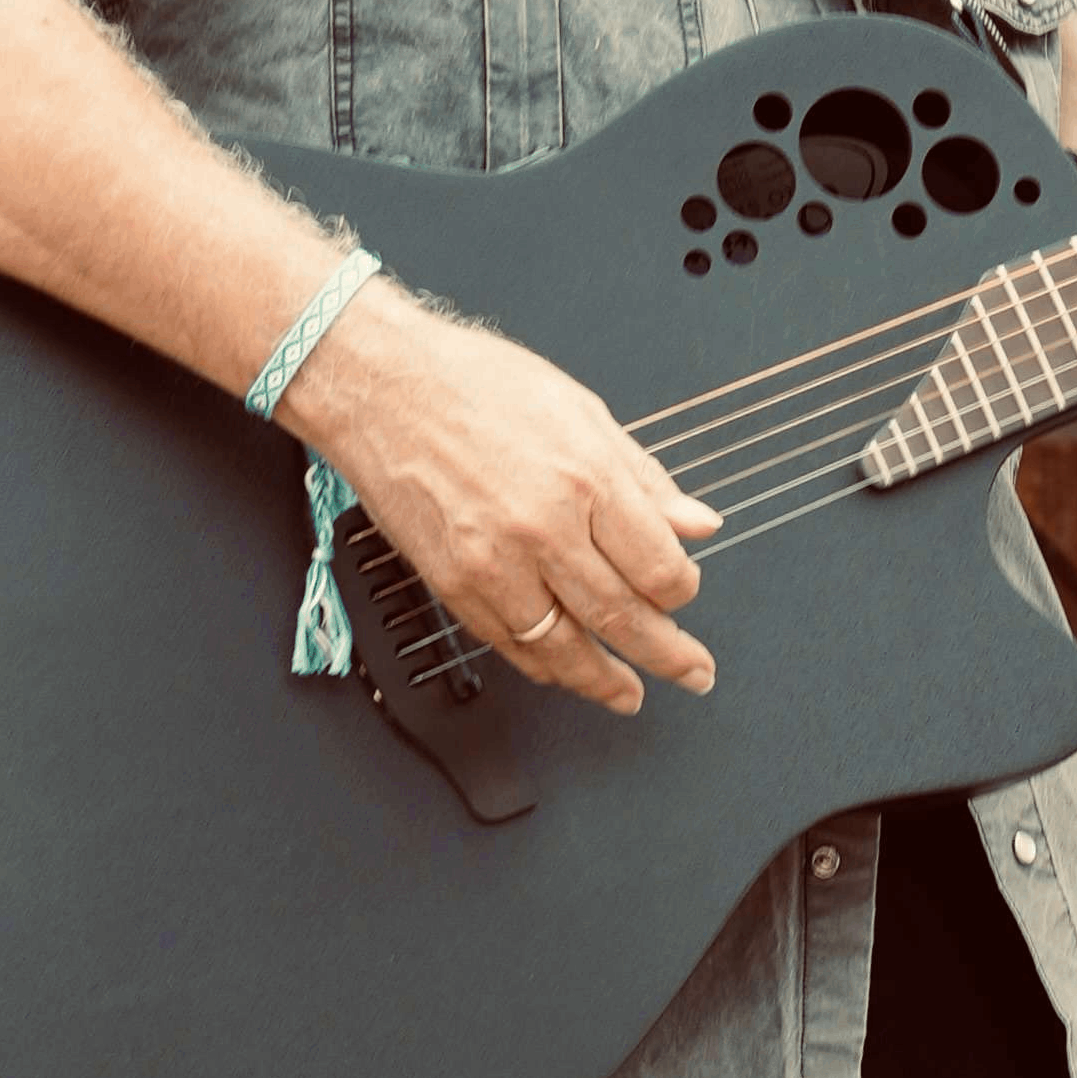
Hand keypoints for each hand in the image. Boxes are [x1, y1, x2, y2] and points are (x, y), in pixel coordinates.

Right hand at [280, 284, 720, 713]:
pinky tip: (567, 671)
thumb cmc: (473, 383)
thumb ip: (643, 478)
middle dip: (668, 656)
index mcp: (585, 478)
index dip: (681, 592)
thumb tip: (697, 524)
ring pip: (566, 648)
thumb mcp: (580, 411)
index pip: (659, 568)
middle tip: (695, 674)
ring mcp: (494, 564)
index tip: (684, 593)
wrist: (379, 386)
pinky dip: (545, 667)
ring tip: (631, 694)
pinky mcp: (453, 584)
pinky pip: (510, 645)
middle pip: (623, 617)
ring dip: (605, 681)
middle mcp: (543, 529)